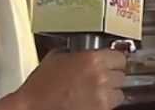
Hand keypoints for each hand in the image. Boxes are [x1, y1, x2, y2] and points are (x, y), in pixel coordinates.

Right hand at [0, 49, 126, 109]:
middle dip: (112, 77)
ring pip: (119, 94)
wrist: (33, 107)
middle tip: (100, 79)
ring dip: (110, 93)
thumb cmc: (41, 86)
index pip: (120, 58)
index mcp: (92, 60)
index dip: (114, 61)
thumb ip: (76, 52)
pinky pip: (111, 107)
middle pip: (121, 76)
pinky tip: (90, 102)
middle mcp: (101, 78)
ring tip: (95, 93)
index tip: (112, 63)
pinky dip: (103, 105)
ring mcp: (102, 98)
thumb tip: (85, 50)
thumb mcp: (57, 57)